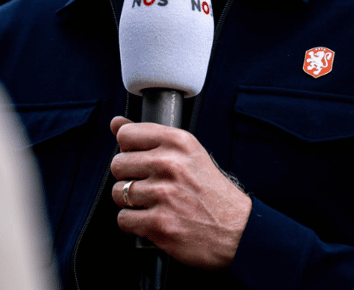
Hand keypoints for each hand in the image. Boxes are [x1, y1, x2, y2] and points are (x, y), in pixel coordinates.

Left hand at [108, 116, 251, 269]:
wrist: (238, 231)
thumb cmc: (212, 193)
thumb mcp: (189, 154)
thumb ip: (150, 137)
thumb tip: (115, 123)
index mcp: (179, 142)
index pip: (126, 135)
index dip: (129, 150)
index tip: (140, 160)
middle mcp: (170, 164)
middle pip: (117, 165)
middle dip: (128, 178)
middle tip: (149, 186)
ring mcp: (164, 195)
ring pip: (118, 193)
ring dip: (130, 202)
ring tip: (152, 204)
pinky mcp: (159, 224)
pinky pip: (123, 219)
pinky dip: (134, 223)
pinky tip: (152, 220)